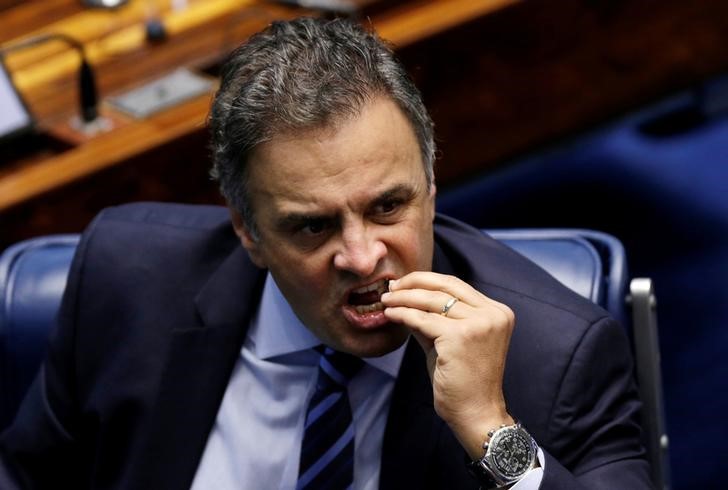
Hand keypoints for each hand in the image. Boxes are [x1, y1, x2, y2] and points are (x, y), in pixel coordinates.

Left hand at [381, 271, 515, 458]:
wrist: (475, 414)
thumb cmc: (463, 381)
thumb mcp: (449, 340)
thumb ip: (433, 317)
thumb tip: (404, 296)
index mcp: (497, 312)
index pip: (456, 285)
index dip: (427, 280)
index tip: (404, 283)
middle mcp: (493, 314)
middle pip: (445, 286)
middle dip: (413, 283)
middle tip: (391, 287)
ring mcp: (479, 324)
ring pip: (432, 300)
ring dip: (404, 298)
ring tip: (386, 300)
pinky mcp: (460, 336)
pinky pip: (423, 319)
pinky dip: (403, 314)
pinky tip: (390, 314)